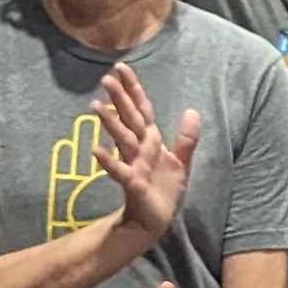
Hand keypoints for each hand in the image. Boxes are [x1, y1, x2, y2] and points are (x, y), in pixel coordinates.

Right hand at [96, 61, 200, 245]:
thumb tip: (192, 110)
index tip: (121, 68)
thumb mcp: (181, 162)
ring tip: (95, 105)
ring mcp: (134, 164)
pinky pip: (120, 170)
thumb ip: (186, 138)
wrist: (157, 219)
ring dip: (110, 123)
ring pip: (123, 139)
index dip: (133, 89)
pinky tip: (95, 150)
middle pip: (129, 118)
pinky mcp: (133, 183)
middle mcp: (140, 148)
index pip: (142, 109)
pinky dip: (108, 160)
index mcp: (151, 140)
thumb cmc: (165, 189)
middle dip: (119, 99)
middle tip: (104, 79)